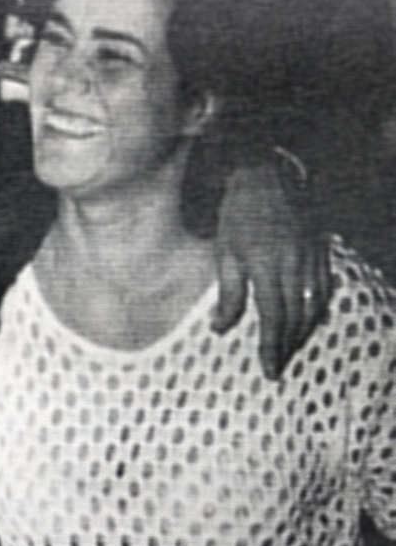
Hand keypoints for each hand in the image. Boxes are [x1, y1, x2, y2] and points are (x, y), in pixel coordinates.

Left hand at [211, 161, 330, 379]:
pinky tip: (308, 323)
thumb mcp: (224, 251)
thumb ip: (227, 293)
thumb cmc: (237, 214)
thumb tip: (220, 329)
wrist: (266, 175)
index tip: (269, 370)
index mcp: (266, 266)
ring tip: (290, 351)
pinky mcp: (321, 252)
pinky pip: (325, 290)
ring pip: (314, 307)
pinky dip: (317, 312)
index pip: (273, 317)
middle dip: (287, 347)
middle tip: (278, 368)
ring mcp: (312, 258)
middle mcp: (294, 265)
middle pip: (296, 318)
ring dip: (303, 334)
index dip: (271, 346)